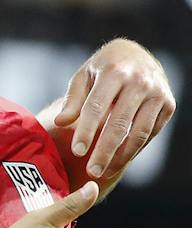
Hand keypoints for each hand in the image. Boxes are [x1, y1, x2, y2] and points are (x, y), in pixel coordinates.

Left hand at [51, 39, 174, 181]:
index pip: (97, 106)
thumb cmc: (103, 69)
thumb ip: (72, 100)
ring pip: (139, 133)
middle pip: (120, 124)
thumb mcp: (84, 76)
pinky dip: (135, 149)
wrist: (137, 55)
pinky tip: (120, 160)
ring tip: (104, 172)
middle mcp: (139, 82)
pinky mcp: (168, 104)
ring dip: (122, 156)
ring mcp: (157, 94)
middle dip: (105, 151)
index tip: (77, 151)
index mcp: (114, 72)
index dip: (86, 131)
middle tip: (92, 171)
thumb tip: (59, 123)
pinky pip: (150, 132)